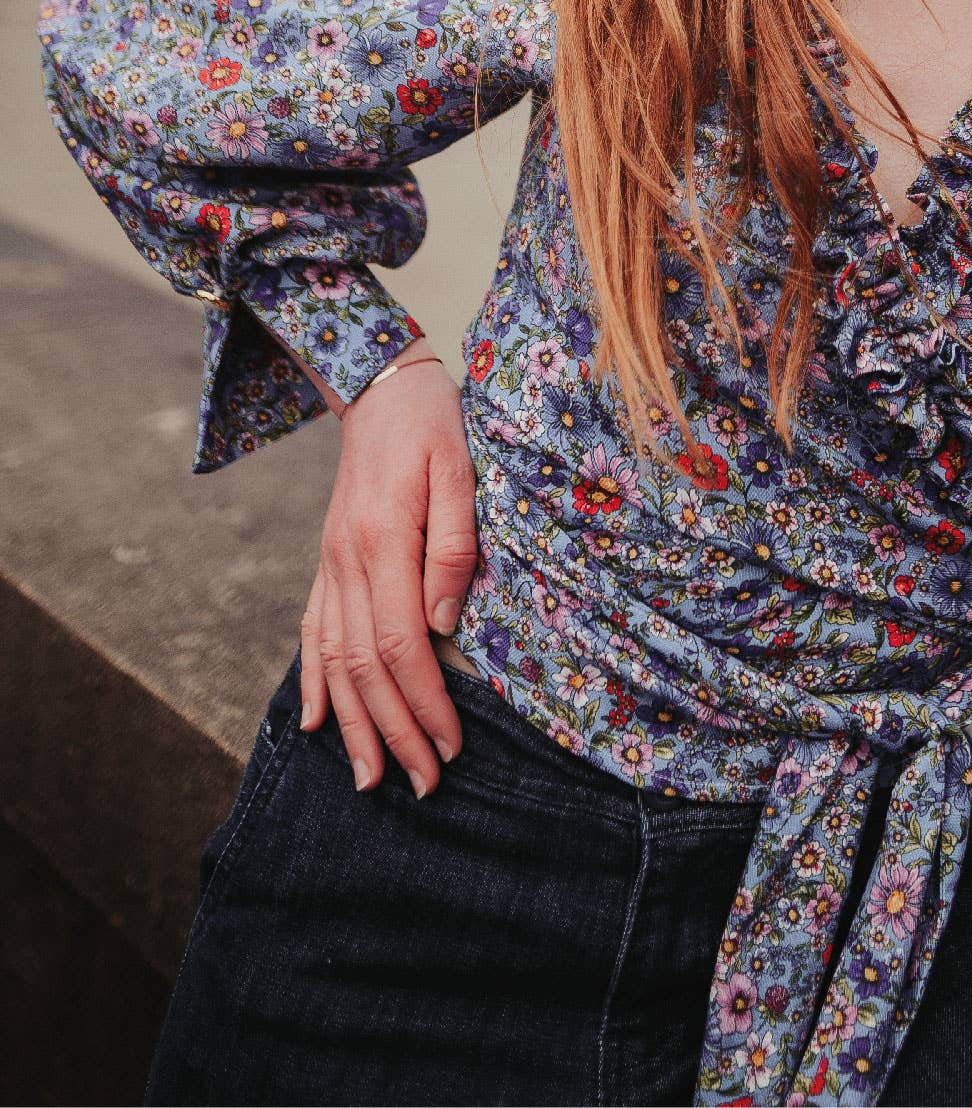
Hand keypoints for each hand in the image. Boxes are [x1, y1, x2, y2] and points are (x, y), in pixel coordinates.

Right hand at [297, 342, 477, 795]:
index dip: (424, 702)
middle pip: (365, 667)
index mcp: (380, 541)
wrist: (381, 385)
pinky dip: (315, 681)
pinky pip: (313, 630)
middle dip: (394, 732)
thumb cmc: (434, 423)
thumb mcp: (460, 468)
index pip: (400, 644)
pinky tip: (318, 722)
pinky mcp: (328, 561)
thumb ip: (452, 544)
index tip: (452, 745)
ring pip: (333, 660)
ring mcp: (330, 563)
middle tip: (425, 784)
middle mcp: (345, 561)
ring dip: (353, 725)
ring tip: (370, 779)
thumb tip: (444, 621)